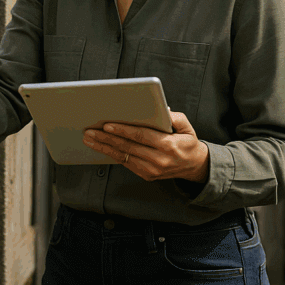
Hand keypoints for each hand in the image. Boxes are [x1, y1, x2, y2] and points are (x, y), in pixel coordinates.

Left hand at [82, 111, 209, 182]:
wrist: (194, 166)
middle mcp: (159, 160)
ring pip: (123, 157)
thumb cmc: (187, 142)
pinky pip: (126, 163)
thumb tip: (161, 109)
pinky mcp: (146, 175)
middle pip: (128, 147)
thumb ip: (175, 117)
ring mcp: (152, 170)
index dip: (123, 131)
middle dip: (106, 138)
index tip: (107, 125)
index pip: (141, 136)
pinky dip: (112, 155)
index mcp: (168, 145)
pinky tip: (100, 147)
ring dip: (104, 148)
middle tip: (89, 131)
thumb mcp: (187, 126)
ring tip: (89, 139)